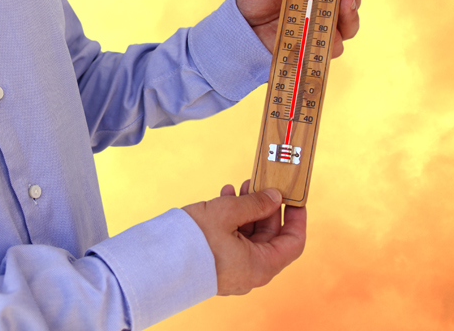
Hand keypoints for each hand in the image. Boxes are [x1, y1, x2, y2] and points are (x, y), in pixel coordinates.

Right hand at [182, 180, 306, 294]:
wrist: (156, 262)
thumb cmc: (194, 241)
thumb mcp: (229, 213)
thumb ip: (256, 203)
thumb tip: (274, 197)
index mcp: (261, 266)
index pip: (293, 243)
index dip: (297, 218)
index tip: (294, 197)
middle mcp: (250, 271)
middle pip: (270, 235)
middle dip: (265, 206)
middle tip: (259, 183)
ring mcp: (233, 268)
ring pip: (249, 234)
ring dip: (247, 208)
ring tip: (238, 186)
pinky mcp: (217, 263)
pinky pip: (233, 239)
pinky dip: (232, 218)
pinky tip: (224, 196)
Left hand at [236, 0, 360, 57]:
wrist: (242, 29)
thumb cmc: (255, 1)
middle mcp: (325, 8)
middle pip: (351, 0)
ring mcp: (322, 29)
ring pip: (349, 26)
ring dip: (351, 14)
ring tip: (345, 3)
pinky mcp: (315, 49)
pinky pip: (332, 49)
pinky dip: (334, 42)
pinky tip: (329, 32)